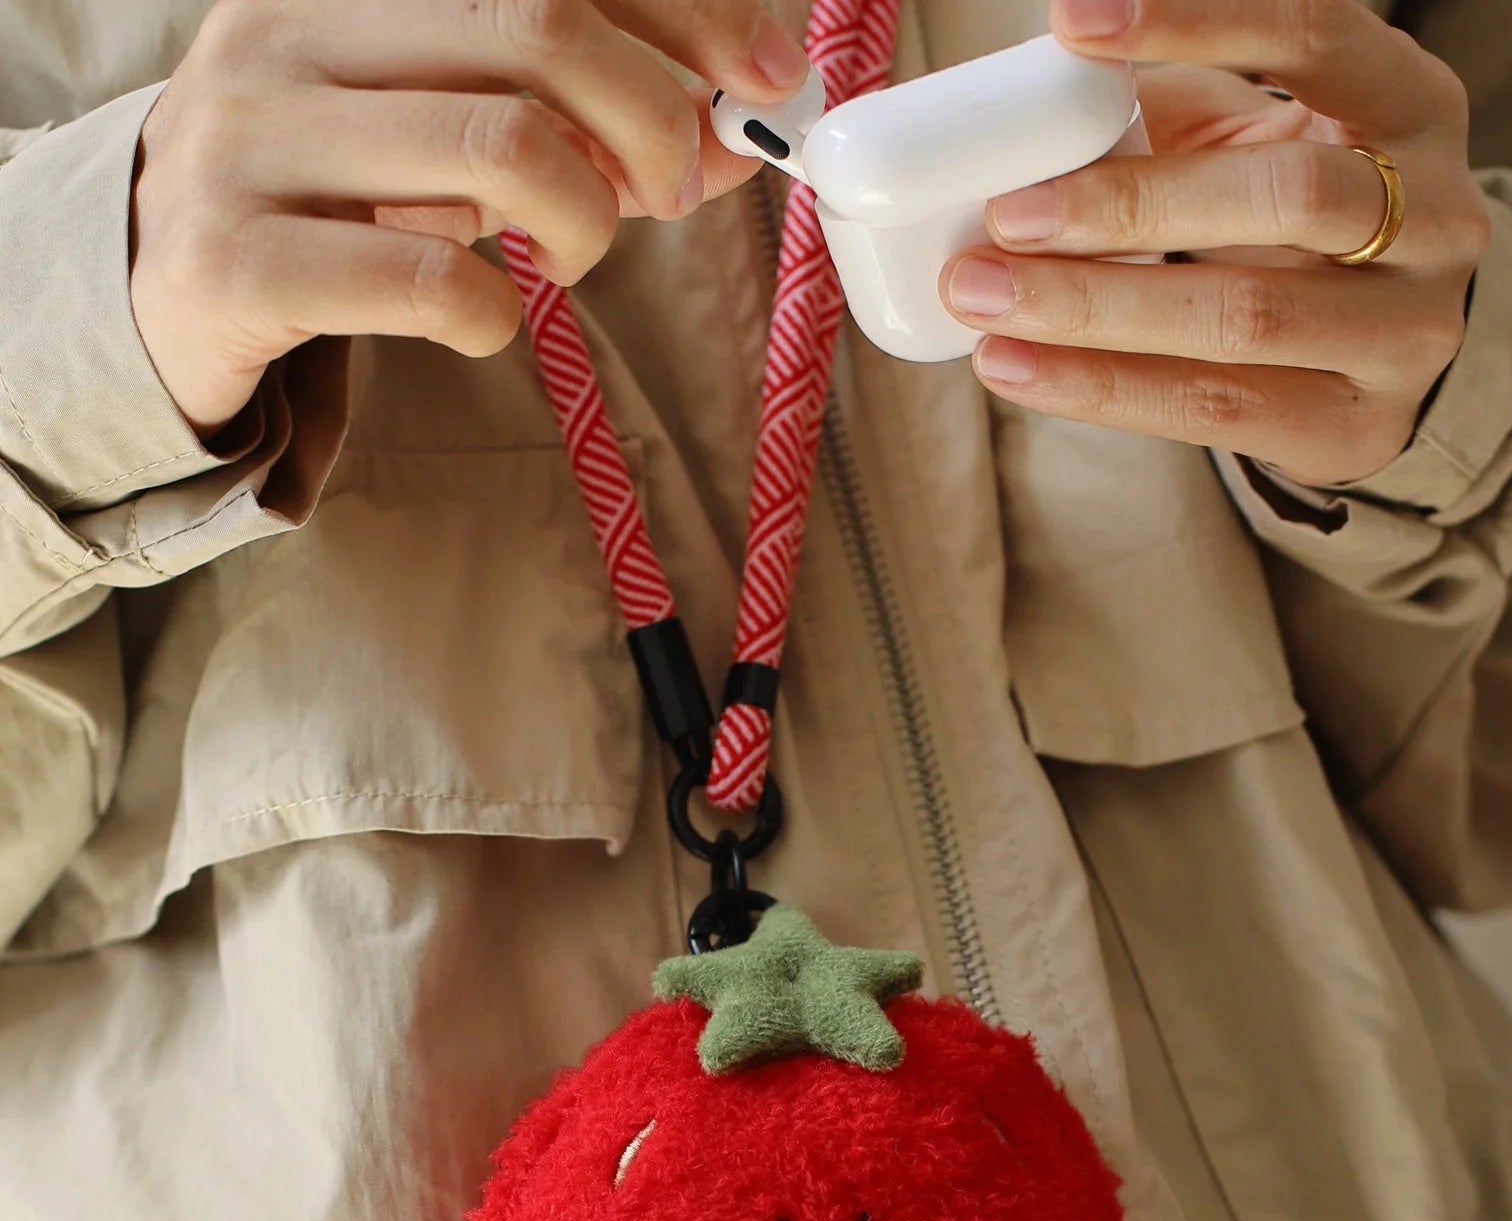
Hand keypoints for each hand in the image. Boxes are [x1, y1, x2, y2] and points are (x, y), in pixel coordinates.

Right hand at [130, 0, 810, 434]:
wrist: (159, 280)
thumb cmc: (338, 190)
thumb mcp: (448, 122)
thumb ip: (579, 117)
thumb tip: (735, 137)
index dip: (687, 9)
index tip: (767, 73)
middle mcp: (291, 27)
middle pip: (541, 30)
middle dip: (653, 119)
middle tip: (667, 191)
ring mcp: (255, 139)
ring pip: (503, 147)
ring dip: (587, 222)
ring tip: (573, 253)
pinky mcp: (240, 259)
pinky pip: (431, 280)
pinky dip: (498, 311)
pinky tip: (485, 314)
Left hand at [940, 0, 1489, 489]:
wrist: (1381, 355)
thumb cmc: (1292, 223)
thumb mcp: (1252, 141)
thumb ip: (1161, 112)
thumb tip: (1024, 100)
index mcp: (1413, 103)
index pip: (1315, 34)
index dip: (1195, 19)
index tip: (1070, 24)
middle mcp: (1437, 217)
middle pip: (1288, 201)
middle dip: (1131, 206)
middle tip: (1004, 216)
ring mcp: (1408, 333)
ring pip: (1247, 319)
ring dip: (1098, 310)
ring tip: (983, 297)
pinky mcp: (1356, 428)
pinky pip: (1217, 411)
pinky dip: (1102, 389)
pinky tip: (1016, 366)